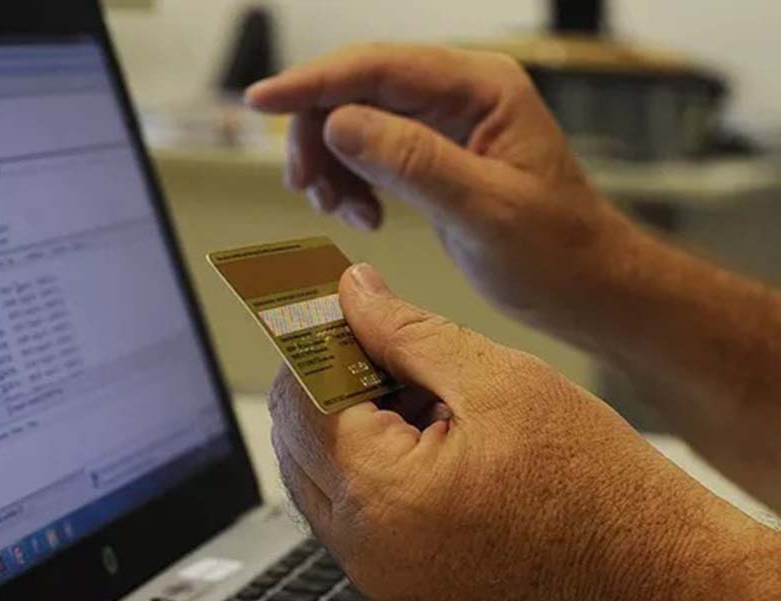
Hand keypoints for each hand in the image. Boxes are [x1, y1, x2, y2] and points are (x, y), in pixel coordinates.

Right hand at [246, 44, 630, 330]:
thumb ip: (412, 163)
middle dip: (319, 135)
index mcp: (481, 88)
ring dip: (331, 163)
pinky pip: (369, 151)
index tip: (261, 100)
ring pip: (355, 121)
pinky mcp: (432, 155)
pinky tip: (362, 216)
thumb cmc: (557, 251)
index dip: (313, 82)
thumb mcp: (484, 210)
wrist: (586, 286)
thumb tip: (339, 124)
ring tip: (340, 212)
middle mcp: (459, 94)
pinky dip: (350, 182)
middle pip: (357, 89)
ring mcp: (444, 123)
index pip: (379, 67)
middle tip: (308, 190)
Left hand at [269, 264, 771, 600]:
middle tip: (388, 346)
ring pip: (324, 484)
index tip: (341, 307)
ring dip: (353, 429)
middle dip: (332, 384)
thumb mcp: (502, 382)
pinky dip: (377, 476)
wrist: (670, 593)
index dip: (317, 341)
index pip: (300, 398)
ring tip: (429, 398)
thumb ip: (408, 331)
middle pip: (299, 444)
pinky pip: (360, 524)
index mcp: (379, 497)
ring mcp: (382, 588)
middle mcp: (364, 555)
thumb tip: (352, 293)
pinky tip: (437, 445)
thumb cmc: (604, 492)